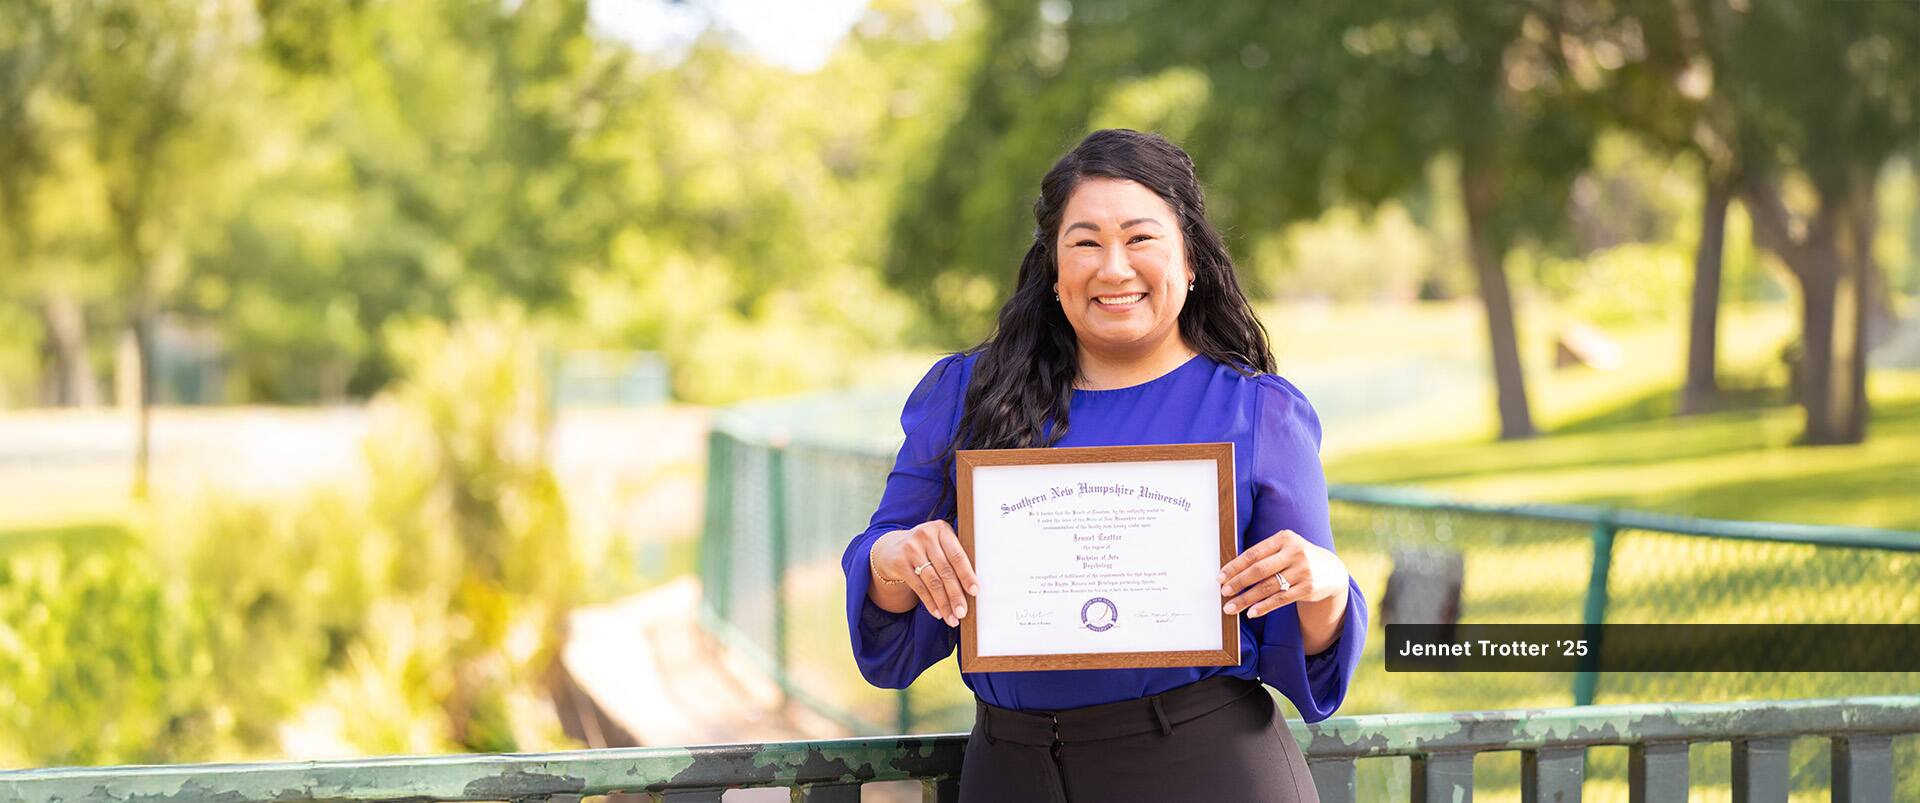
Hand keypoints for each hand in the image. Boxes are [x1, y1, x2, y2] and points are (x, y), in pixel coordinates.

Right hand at [871, 520, 979, 626]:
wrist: (892, 548)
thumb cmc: (926, 548)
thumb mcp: (940, 544)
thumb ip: (954, 557)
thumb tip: (972, 588)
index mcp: (941, 529)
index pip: (957, 555)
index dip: (967, 575)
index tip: (974, 591)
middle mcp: (926, 536)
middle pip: (945, 571)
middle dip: (956, 595)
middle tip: (962, 612)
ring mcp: (911, 549)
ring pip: (932, 581)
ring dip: (944, 603)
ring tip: (952, 618)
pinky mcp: (900, 563)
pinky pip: (918, 587)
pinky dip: (930, 602)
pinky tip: (937, 613)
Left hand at [1217, 529, 1347, 617]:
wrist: (1331, 570)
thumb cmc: (1297, 559)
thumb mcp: (1285, 548)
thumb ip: (1263, 555)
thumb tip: (1231, 572)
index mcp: (1284, 538)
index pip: (1253, 553)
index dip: (1234, 566)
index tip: (1220, 578)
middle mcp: (1295, 552)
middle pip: (1259, 570)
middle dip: (1238, 582)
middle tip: (1223, 592)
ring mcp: (1303, 570)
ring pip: (1268, 587)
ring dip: (1247, 599)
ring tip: (1231, 608)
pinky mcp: (1308, 588)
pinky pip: (1281, 599)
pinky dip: (1264, 607)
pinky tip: (1251, 613)